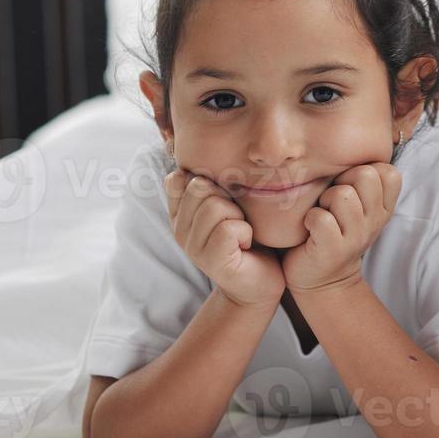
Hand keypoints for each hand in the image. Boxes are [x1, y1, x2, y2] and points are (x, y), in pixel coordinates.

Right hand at [165, 169, 284, 307]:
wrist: (260, 280)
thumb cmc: (248, 236)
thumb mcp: (228, 204)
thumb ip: (211, 183)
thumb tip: (196, 156)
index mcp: (180, 214)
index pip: (178, 179)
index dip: (206, 180)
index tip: (223, 198)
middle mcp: (179, 230)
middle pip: (199, 187)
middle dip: (227, 197)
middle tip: (237, 218)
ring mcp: (192, 248)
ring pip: (215, 206)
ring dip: (239, 216)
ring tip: (241, 233)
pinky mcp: (211, 261)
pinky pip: (229, 228)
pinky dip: (245, 232)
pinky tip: (245, 246)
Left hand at [282, 163, 400, 294]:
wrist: (322, 278)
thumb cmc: (334, 230)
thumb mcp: (357, 207)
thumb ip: (361, 181)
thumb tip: (352, 142)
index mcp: (384, 207)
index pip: (387, 171)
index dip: (364, 171)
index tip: (351, 189)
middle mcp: (375, 220)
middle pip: (365, 175)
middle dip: (342, 182)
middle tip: (332, 202)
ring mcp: (357, 237)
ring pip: (342, 195)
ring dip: (324, 201)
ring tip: (322, 214)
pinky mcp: (333, 250)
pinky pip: (321, 218)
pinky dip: (309, 220)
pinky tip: (309, 229)